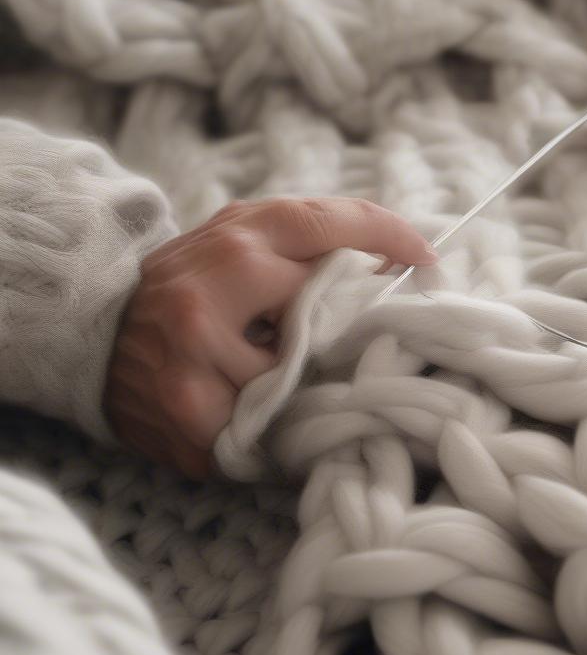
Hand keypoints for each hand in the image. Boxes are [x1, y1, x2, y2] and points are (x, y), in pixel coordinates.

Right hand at [103, 197, 436, 478]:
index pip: (331, 225)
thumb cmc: (189, 287)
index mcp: (236, 237)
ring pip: (304, 379)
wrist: (91, 334)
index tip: (427, 259)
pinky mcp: (192, 415)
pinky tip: (265, 418)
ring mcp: (199, 355)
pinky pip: (269, 430)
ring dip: (310, 385)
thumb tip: (392, 264)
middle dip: (346, 331)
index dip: (391, 237)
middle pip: (330, 315)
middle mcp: (216, 288)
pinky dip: (280, 428)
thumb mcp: (240, 241)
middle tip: (354, 341)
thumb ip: (304, 244)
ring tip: (285, 381)